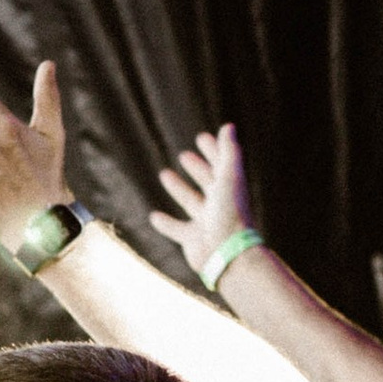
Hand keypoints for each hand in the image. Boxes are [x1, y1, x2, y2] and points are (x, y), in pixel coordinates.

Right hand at [150, 123, 254, 277]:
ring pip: (190, 202)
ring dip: (179, 189)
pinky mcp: (192, 239)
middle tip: (184, 155)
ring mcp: (205, 222)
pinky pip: (176, 229)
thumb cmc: (229, 215)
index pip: (221, 165)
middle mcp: (218, 204)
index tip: (201, 138)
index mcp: (228, 189)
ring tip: (164, 174)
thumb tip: (228, 126)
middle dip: (197, 168)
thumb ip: (228, 152)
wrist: (227, 256)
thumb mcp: (229, 178)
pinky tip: (153, 216)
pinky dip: (165, 223)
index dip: (213, 151)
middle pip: (207, 182)